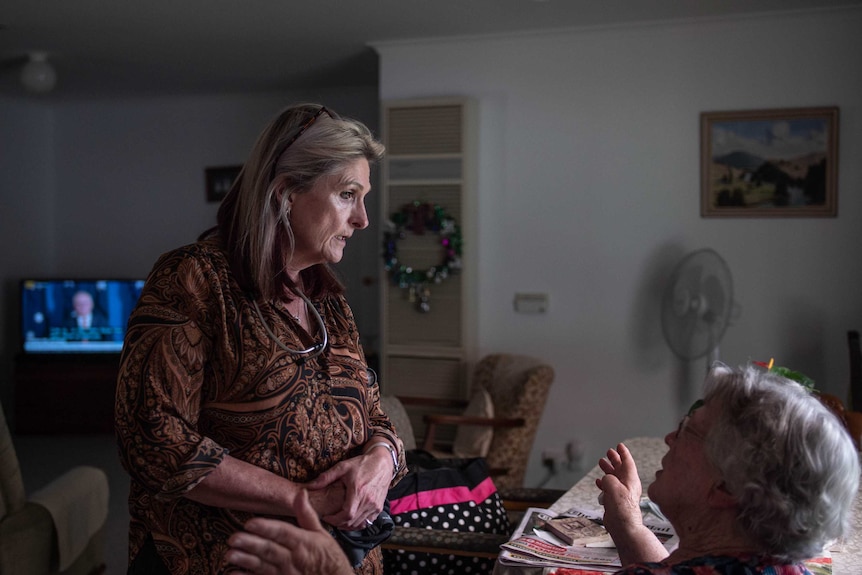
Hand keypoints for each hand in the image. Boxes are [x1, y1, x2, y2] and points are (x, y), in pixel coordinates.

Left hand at [226, 489, 352, 574]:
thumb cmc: (328, 557)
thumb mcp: (321, 534)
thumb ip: (307, 515)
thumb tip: (300, 493)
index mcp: (303, 542)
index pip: (283, 533)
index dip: (266, 528)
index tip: (250, 522)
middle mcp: (293, 559)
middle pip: (270, 550)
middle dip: (251, 544)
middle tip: (233, 538)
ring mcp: (285, 574)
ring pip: (263, 566)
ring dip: (246, 560)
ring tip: (229, 554)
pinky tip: (233, 573)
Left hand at [308, 449, 391, 529]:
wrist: (382, 463)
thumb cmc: (362, 464)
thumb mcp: (342, 467)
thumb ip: (326, 477)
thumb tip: (310, 486)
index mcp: (358, 491)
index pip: (347, 515)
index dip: (335, 520)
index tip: (327, 517)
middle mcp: (368, 501)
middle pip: (352, 522)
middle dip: (339, 523)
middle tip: (330, 518)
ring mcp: (375, 506)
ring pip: (359, 524)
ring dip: (348, 525)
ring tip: (338, 519)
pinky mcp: (379, 508)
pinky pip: (367, 522)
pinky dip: (358, 524)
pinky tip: (351, 519)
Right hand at [595, 443, 643, 537]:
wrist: (623, 526)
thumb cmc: (622, 508)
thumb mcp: (613, 487)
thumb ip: (608, 478)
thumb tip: (605, 479)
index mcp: (630, 479)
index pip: (628, 462)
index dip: (623, 453)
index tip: (619, 445)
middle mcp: (627, 485)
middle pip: (621, 468)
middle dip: (615, 459)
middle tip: (609, 452)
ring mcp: (621, 493)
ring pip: (614, 477)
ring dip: (608, 469)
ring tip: (601, 463)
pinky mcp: (616, 500)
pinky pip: (609, 487)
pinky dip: (603, 482)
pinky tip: (598, 481)